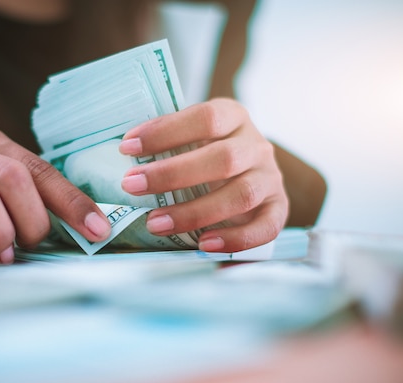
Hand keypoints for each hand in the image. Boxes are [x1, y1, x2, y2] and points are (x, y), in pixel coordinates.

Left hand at [119, 98, 287, 252]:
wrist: (246, 172)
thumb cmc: (204, 153)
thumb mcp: (189, 138)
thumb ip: (166, 143)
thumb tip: (123, 155)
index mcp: (233, 117)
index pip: (205, 118)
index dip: (165, 132)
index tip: (126, 147)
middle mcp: (256, 145)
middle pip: (222, 159)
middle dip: (171, 174)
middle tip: (131, 186)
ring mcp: (270, 177)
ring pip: (240, 195)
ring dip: (194, 212)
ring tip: (154, 224)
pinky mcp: (279, 208)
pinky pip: (266, 227)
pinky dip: (235, 239)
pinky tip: (203, 245)